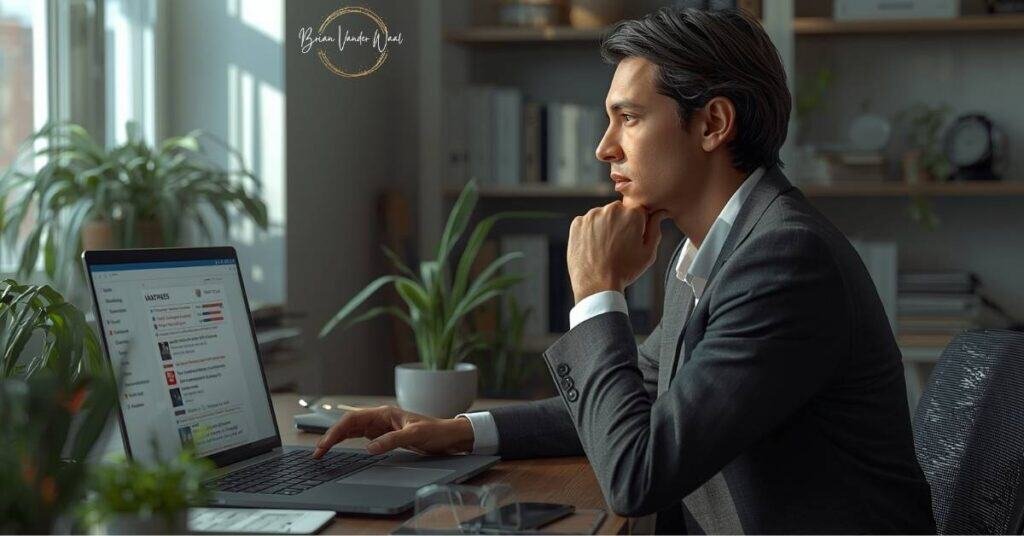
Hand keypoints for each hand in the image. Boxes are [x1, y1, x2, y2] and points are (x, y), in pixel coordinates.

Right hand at [312, 405, 474, 457]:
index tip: (325, 445)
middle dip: (331, 437)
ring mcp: (380, 426)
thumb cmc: (435, 431)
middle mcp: (379, 417)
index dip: (335, 432)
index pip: (352, 420)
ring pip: (351, 431)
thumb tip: (369, 448)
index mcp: (384, 412)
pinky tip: (338, 448)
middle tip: (317, 453)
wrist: (449, 436)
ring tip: (322, 452)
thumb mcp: (415, 435)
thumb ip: (391, 441)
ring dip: (336, 439)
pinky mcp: (383, 435)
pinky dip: (347, 442)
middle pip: (348, 425)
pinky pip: (360, 437)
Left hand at [568, 202, 667, 302]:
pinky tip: (593, 247)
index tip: (632, 238)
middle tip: (618, 245)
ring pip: (602, 216)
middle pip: (619, 210)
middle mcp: (611, 209)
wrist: (596, 285)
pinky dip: (589, 231)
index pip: (638, 210)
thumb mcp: (648, 253)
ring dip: (604, 226)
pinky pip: (586, 223)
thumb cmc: (624, 271)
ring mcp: (592, 215)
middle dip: (620, 223)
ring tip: (605, 248)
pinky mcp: (577, 223)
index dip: (637, 224)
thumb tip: (659, 214)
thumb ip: (655, 229)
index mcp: (632, 214)